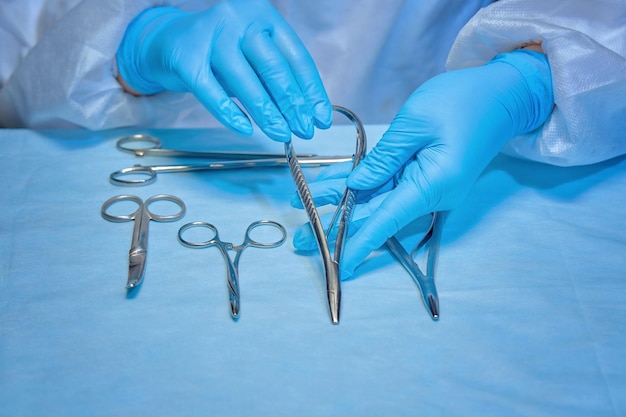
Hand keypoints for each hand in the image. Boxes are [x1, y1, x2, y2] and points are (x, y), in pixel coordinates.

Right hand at [116, 0, 331, 140]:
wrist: (167, 40)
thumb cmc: (221, 52)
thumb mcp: (253, 56)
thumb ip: (276, 77)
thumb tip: (307, 114)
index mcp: (263, 15)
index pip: (295, 57)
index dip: (311, 91)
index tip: (320, 119)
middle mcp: (238, 18)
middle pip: (273, 67)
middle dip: (292, 104)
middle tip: (304, 131)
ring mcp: (210, 34)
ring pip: (244, 81)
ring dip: (266, 113)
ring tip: (281, 135)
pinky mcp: (185, 56)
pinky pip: (211, 92)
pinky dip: (230, 113)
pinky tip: (246, 130)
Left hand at [293, 50, 553, 277]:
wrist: (503, 95)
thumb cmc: (464, 101)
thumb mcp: (416, 122)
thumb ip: (384, 158)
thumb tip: (356, 185)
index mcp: (432, 184)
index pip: (386, 221)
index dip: (359, 243)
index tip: (338, 265)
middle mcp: (431, 194)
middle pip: (377, 215)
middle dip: (337, 225)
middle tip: (300, 238)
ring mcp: (429, 186)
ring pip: (378, 199)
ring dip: (343, 203)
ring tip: (305, 209)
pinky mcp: (425, 175)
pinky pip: (388, 184)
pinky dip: (361, 183)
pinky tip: (330, 185)